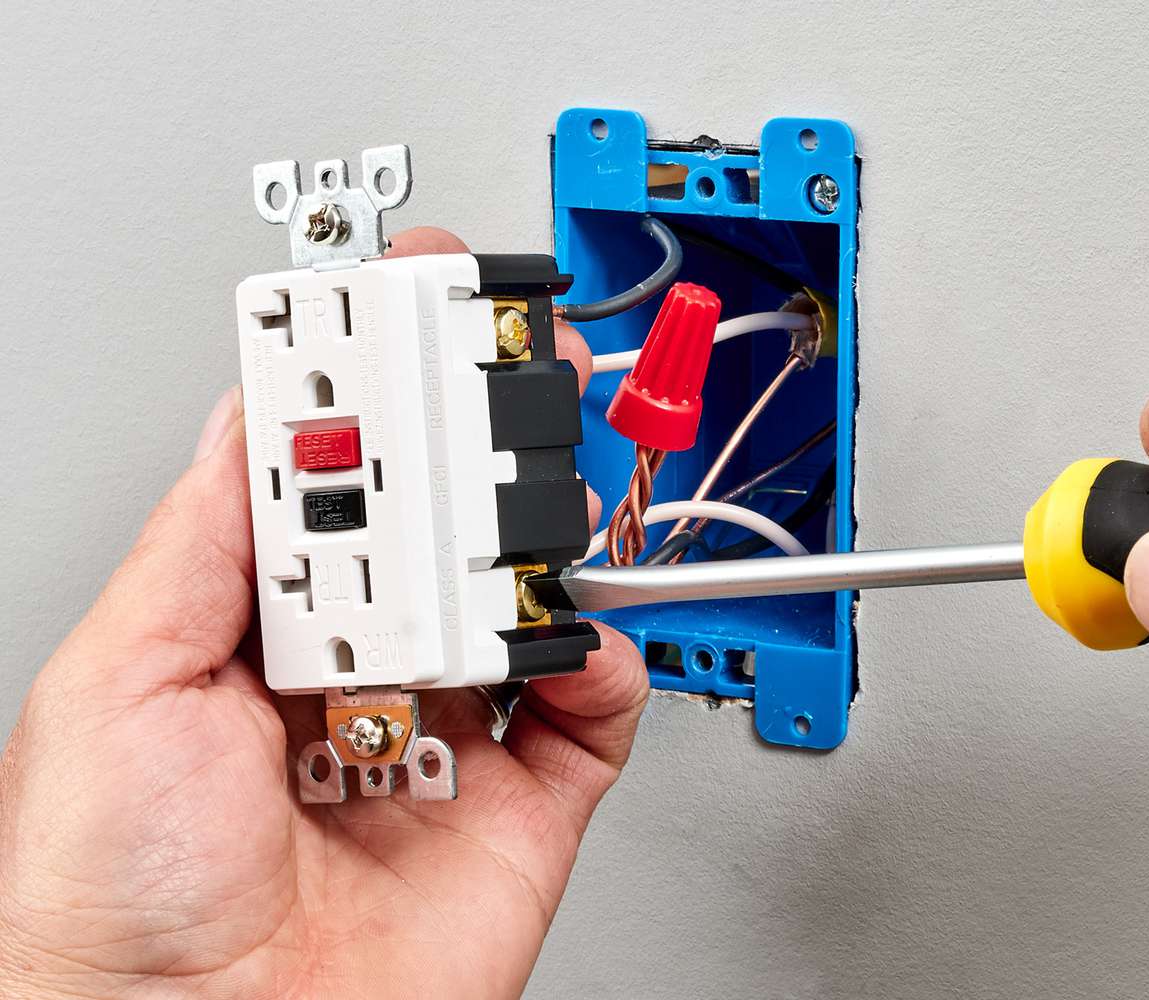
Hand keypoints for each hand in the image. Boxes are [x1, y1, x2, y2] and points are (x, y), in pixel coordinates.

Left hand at [0, 229, 646, 998]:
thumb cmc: (113, 897)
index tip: (402, 309)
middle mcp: (360, 672)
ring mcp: (449, 733)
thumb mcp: (117, 682)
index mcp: (258, 632)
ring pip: (525, 600)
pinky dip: (606, 657)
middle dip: (471, 443)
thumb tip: (255, 415)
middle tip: (484, 374)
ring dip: (537, 537)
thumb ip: (201, 542)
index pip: (333, 485)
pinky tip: (572, 633)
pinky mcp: (526, 802)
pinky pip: (597, 709)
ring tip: (513, 510)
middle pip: (441, 530)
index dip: (372, 395)